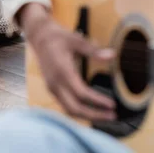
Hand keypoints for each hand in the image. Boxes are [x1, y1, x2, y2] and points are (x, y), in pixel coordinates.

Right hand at [19, 3, 116, 121]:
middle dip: (94, 115)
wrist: (40, 38)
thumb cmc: (59, 38)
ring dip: (87, 115)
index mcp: (62, 71)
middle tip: (113, 116)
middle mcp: (55, 83)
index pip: (81, 94)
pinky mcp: (52, 89)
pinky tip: (92, 110)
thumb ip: (94, 50)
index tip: (112, 104)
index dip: (97, 101)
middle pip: (74, 108)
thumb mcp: (77, 40)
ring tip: (106, 115)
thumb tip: (112, 55)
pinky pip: (66, 106)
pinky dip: (79, 111)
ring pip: (69, 110)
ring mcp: (52, 88)